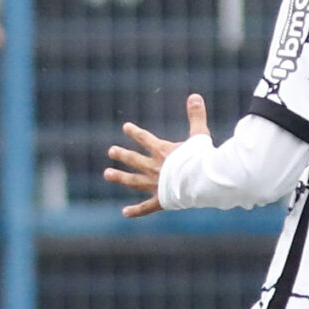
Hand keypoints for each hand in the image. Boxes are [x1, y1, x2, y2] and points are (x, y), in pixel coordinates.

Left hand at [104, 95, 209, 217]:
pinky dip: (136, 211)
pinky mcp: (160, 200)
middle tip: (110, 151)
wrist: (201, 181)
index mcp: (162, 152)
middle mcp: (155, 167)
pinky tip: (124, 212)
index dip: (135, 133)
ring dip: (120, 177)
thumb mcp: (199, 135)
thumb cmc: (202, 158)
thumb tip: (194, 95)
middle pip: (134, 159)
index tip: (125, 127)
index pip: (145, 139)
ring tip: (107, 174)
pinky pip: (145, 207)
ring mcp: (155, 184)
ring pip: (133, 181)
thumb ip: (196, 116)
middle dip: (122, 154)